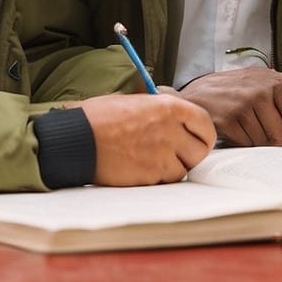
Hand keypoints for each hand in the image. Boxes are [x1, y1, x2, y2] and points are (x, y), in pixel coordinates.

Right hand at [80, 93, 215, 183]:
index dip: (204, 134)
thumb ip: (159, 108)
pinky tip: (143, 168)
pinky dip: (158, 178)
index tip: (199, 139)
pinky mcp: (148, 176)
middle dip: (192, 154)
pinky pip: (164, 181)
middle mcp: (169, 131)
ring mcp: (160, 156)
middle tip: (179, 154)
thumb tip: (174, 113)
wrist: (76, 139)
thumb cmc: (98, 118)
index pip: (205, 124)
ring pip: (183, 169)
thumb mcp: (134, 100)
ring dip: (173, 167)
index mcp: (168, 107)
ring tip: (154, 159)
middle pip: (200, 151)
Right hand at [179, 67, 281, 146]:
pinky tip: (236, 134)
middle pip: (280, 131)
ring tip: (247, 134)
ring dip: (257, 144)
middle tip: (266, 142)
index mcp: (271, 79)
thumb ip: (278, 92)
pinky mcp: (230, 120)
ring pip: (264, 141)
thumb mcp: (256, 80)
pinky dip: (243, 144)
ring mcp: (244, 104)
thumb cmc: (228, 90)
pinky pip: (247, 144)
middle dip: (274, 142)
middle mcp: (260, 90)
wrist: (196, 94)